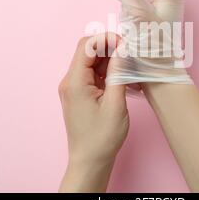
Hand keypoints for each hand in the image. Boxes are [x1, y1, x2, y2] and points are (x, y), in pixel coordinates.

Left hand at [58, 33, 128, 191]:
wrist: (90, 160)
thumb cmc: (102, 137)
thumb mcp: (116, 103)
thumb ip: (119, 73)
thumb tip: (122, 49)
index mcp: (75, 82)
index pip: (86, 45)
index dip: (106, 39)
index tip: (124, 44)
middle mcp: (69, 81)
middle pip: (87, 51)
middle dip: (108, 48)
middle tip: (129, 55)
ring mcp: (73, 87)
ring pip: (90, 61)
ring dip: (108, 59)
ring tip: (127, 68)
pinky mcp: (79, 93)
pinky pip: (92, 73)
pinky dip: (106, 70)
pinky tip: (120, 77)